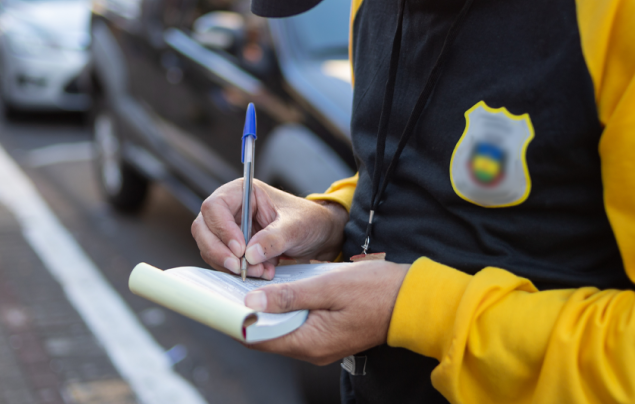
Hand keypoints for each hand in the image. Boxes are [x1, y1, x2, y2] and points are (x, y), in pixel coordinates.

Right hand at [192, 179, 348, 278]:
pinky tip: (261, 272)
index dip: (222, 229)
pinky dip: (237, 271)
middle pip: (204, 228)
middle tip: (239, 268)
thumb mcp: (296, 226)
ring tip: (260, 271)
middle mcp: (230, 209)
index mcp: (242, 191)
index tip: (240, 249)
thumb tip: (249, 255)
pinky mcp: (233, 248)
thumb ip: (274, 238)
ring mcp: (229, 229)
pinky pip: (223, 261)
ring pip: (210, 248)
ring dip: (231, 265)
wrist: (318, 237)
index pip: (215, 207)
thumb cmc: (309, 221)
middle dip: (219, 251)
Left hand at [243, 261, 410, 364]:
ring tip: (253, 285)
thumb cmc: (376, 290)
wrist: (412, 300)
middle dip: (249, 314)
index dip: (237, 321)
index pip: (260, 338)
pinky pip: (298, 324)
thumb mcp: (328, 286)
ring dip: (268, 310)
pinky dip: (286, 309)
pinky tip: (280, 289)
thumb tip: (253, 303)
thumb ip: (290, 295)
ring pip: (282, 329)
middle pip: (268, 335)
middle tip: (233, 288)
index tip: (221, 302)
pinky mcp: (328, 334)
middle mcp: (313, 350)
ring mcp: (322, 344)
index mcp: (311, 342)